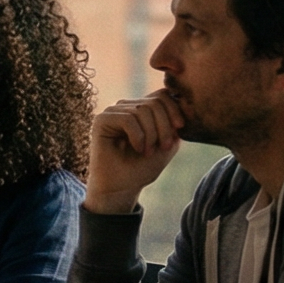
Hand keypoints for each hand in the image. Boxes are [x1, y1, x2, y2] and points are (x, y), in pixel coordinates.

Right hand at [85, 90, 186, 213]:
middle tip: (163, 147)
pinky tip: (137, 148)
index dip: (174, 109)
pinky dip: (138, 136)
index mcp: (141, 109)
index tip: (180, 129)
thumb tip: (182, 102)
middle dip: (164, 126)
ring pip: (142, 110)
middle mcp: (126, 107)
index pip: (162, 94)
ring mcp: (113, 112)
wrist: (121, 187)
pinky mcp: (101, 120)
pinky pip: (127, 119)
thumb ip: (173, 123)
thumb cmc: (142, 168)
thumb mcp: (167, 144)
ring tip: (148, 152)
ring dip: (151, 134)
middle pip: (154, 102)